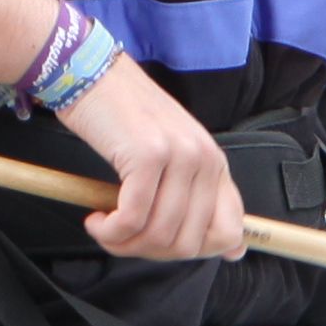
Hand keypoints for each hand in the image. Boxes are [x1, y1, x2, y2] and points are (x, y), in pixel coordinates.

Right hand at [55, 56, 243, 260]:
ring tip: (105, 228)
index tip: (159, 246)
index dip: (193, 252)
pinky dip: (110, 231)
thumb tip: (233, 252)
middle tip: (122, 237)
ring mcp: (178, 157)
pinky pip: (132, 219)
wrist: (92, 72)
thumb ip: (202, 200)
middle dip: (149, 251)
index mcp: (215, 163)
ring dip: (124, 243)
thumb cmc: (124, 116)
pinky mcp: (146, 155)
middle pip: (187, 243)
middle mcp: (204, 160)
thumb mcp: (173, 155)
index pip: (228, 233)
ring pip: (159, 235)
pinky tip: (95, 220)